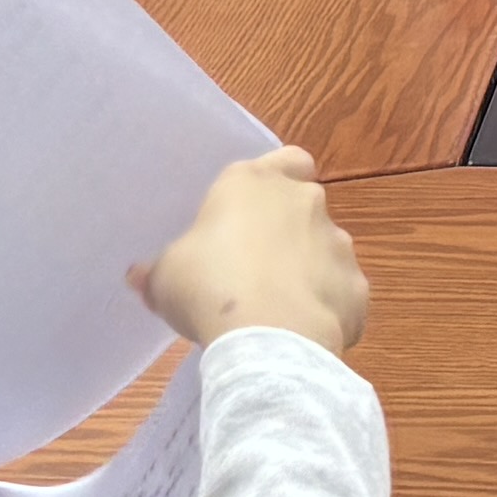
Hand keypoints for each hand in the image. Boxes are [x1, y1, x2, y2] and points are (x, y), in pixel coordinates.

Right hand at [136, 148, 367, 354]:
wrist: (268, 337)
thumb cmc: (209, 287)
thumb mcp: (166, 278)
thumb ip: (158, 270)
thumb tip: (139, 276)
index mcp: (254, 183)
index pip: (287, 159)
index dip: (279, 178)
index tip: (257, 208)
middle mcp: (304, 202)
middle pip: (305, 206)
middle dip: (287, 232)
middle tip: (254, 268)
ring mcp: (338, 244)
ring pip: (327, 250)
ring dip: (308, 271)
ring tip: (276, 309)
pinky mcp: (357, 288)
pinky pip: (340, 294)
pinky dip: (326, 309)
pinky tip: (300, 333)